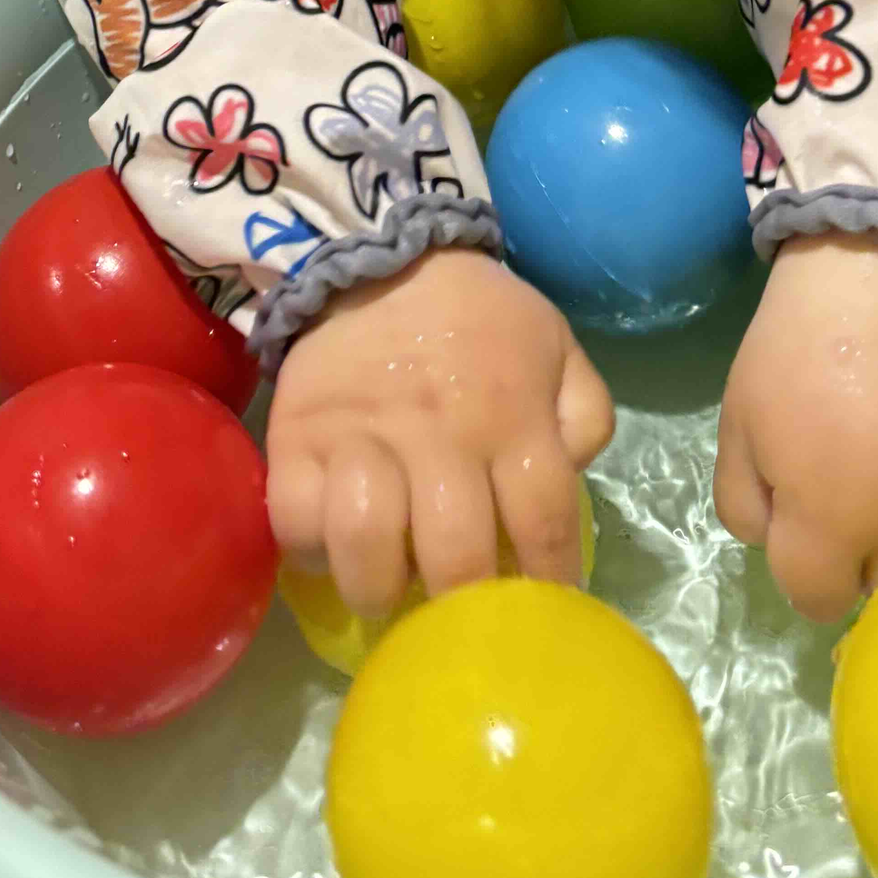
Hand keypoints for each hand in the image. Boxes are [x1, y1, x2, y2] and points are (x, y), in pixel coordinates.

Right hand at [266, 247, 613, 617]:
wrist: (377, 255)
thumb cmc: (477, 317)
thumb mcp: (554, 346)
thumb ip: (584, 414)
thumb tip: (577, 477)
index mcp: (511, 416)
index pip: (544, 523)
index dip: (550, 583)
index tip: (543, 615)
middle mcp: (439, 433)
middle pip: (456, 554)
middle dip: (464, 610)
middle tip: (461, 623)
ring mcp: (361, 437)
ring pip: (366, 541)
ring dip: (380, 588)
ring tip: (389, 593)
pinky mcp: (296, 437)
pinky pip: (294, 519)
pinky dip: (311, 550)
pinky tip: (332, 551)